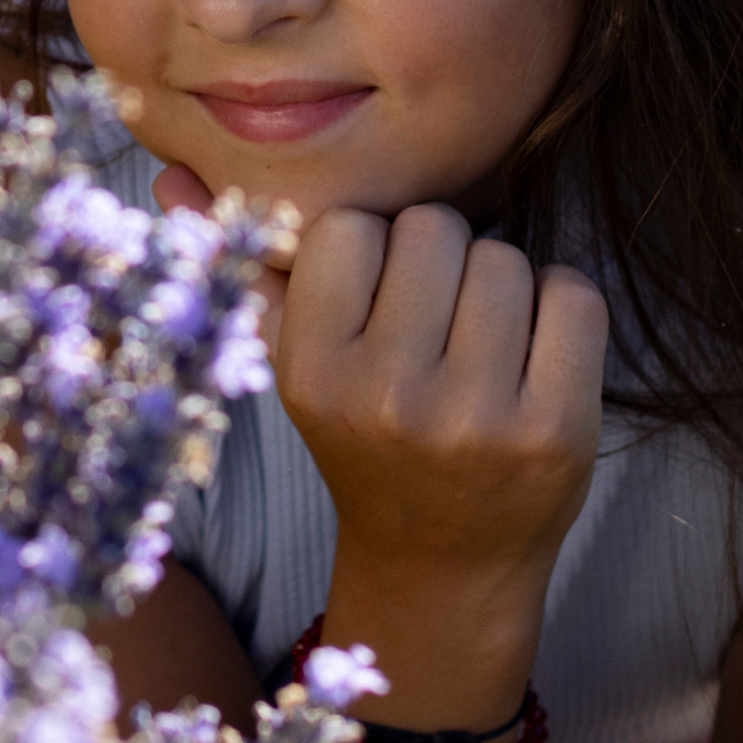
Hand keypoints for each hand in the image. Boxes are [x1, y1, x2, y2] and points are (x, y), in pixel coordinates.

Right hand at [155, 162, 606, 722]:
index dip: (373, 249)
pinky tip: (535, 354)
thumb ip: (245, 272)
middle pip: (435, 228)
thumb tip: (169, 178)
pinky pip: (573, 294)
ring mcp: (474, 416)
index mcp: (310, 372)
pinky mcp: (555, 429)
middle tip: (437, 318)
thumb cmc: (367, 441)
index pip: (348, 226)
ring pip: (505, 256)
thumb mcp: (295, 366)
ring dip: (503, 284)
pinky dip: (560, 308)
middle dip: (442, 258)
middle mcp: (386, 396)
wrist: (442, 564)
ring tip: (483, 340)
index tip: (378, 297)